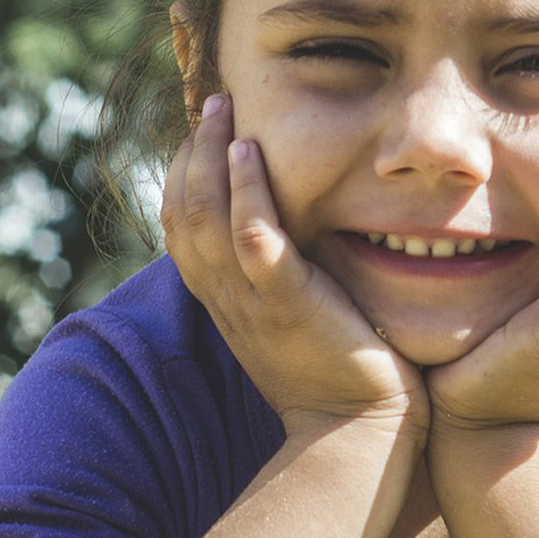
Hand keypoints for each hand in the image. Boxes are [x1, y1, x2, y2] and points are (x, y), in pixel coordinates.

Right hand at [161, 95, 426, 438]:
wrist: (357, 434)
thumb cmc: (337, 375)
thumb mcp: (294, 320)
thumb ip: (282, 279)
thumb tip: (294, 234)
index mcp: (223, 301)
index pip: (180, 227)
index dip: (183, 174)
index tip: (204, 131)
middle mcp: (225, 298)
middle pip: (182, 211)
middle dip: (192, 150)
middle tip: (213, 103)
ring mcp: (251, 301)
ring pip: (206, 216)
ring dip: (210, 155)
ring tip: (224, 109)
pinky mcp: (287, 303)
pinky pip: (254, 238)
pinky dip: (246, 191)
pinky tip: (250, 152)